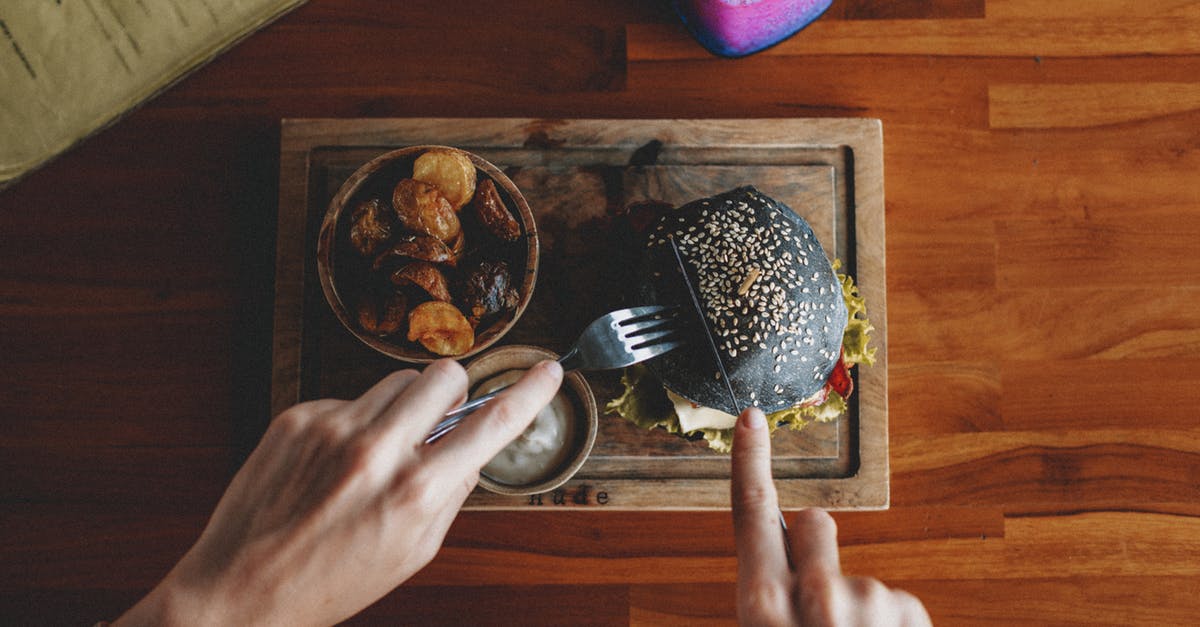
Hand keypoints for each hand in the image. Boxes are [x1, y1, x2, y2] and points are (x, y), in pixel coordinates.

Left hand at [115, 359, 562, 626]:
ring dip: (402, 406)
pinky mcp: (298, 417)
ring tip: (377, 450)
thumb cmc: (329, 581)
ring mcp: (333, 428)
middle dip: (452, 393)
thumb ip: (450, 494)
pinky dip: (353, 422)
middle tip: (438, 421)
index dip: (530, 393)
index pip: (492, 425)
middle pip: (444, 375)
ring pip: (396, 381)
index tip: (549, 371)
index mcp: (415, 492)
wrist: (240, 590)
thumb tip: (473, 449)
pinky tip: (333, 462)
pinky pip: (348, 398)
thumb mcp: (412, 552)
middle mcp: (377, 451)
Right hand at [731, 408, 930, 625]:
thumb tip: (787, 549)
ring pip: (854, 573)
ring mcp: (866, 601)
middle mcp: (816, 594)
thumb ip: (769, 595)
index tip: (752, 419)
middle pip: (812, 521)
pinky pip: (892, 602)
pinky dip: (887, 626)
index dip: (750, 461)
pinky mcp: (906, 609)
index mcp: (764, 602)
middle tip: (815, 608)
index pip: (752, 511)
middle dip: (814, 546)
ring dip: (855, 607)